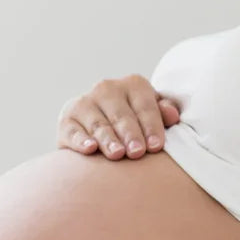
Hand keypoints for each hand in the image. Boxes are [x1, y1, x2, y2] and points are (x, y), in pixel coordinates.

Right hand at [57, 74, 180, 159]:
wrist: (96, 126)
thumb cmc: (133, 123)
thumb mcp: (150, 115)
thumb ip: (163, 114)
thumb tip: (173, 116)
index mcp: (132, 84)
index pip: (144, 106)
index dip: (151, 126)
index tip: (156, 147)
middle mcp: (106, 88)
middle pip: (121, 115)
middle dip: (130, 134)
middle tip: (137, 153)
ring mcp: (84, 103)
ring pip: (99, 124)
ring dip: (108, 139)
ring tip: (117, 154)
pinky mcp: (66, 120)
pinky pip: (74, 131)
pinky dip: (81, 140)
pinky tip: (90, 149)